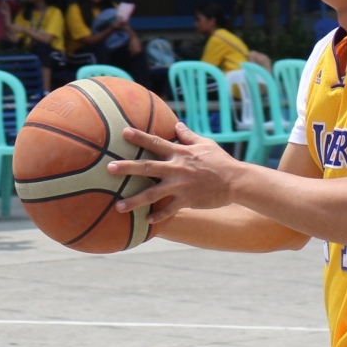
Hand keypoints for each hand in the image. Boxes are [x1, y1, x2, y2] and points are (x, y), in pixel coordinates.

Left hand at [104, 122, 241, 224]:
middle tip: (109, 168)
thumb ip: (188, 136)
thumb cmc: (220, 161)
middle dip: (127, 168)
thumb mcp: (205, 144)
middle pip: (147, 167)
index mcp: (180, 153)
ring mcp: (180, 186)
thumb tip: (177, 125)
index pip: (156, 143)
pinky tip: (147, 221)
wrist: (236, 181)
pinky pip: (169, 210)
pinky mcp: (187, 200)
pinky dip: (158, 216)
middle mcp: (176, 168)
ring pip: (152, 194)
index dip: (139, 137)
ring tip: (118, 206)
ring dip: (134, 200)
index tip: (123, 132)